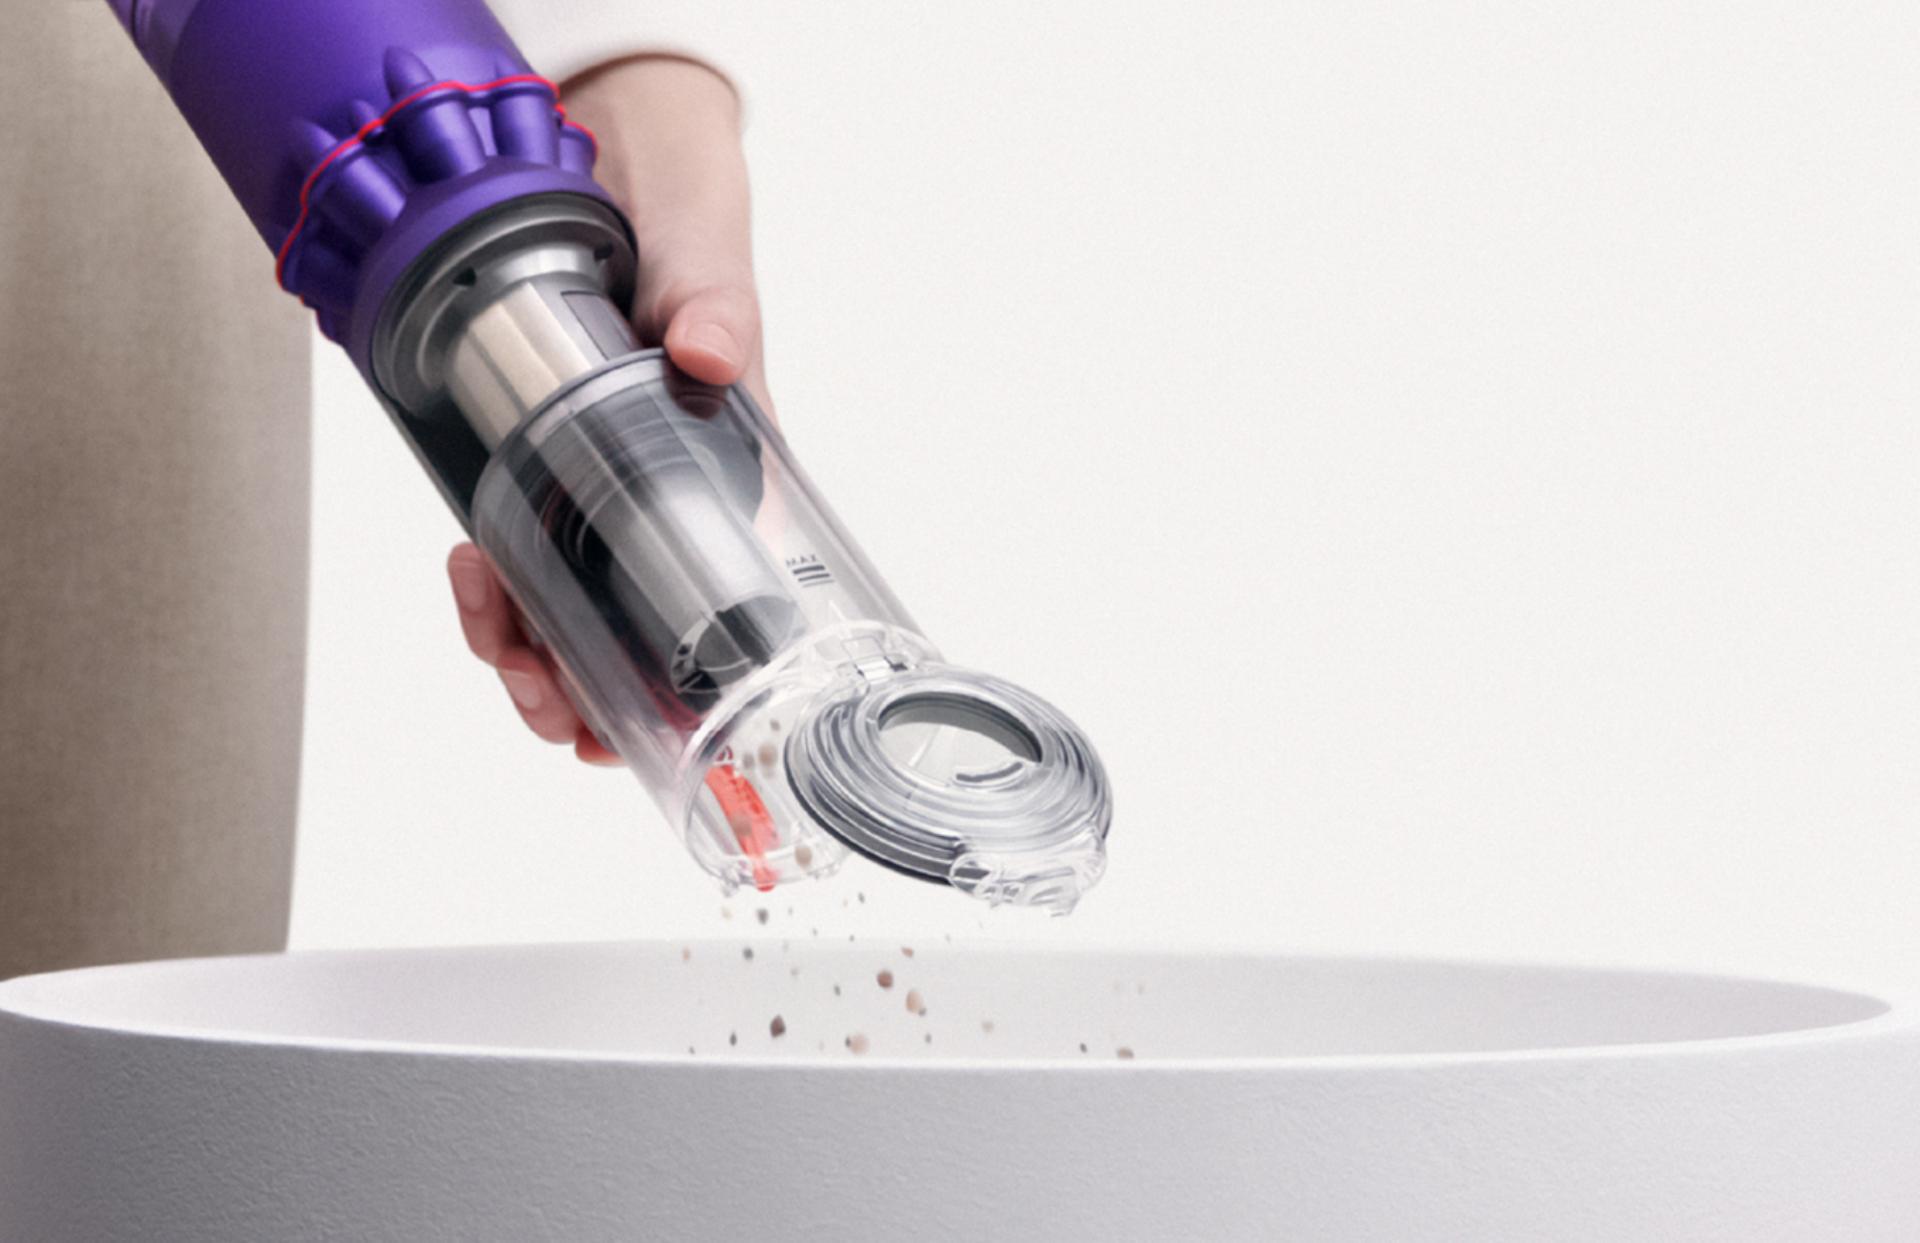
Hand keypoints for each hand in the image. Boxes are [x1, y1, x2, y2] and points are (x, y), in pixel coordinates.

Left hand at [447, 56, 766, 765]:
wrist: (613, 156)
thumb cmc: (687, 214)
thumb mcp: (709, 254)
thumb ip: (716, 299)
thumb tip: (704, 353)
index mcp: (728, 480)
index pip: (720, 622)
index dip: (671, 702)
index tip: (624, 736)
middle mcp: (666, 505)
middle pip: (631, 646)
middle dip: (577, 693)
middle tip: (537, 692)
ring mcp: (596, 496)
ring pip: (566, 618)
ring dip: (521, 650)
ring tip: (487, 620)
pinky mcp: (536, 471)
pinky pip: (514, 558)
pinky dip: (487, 586)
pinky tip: (468, 564)